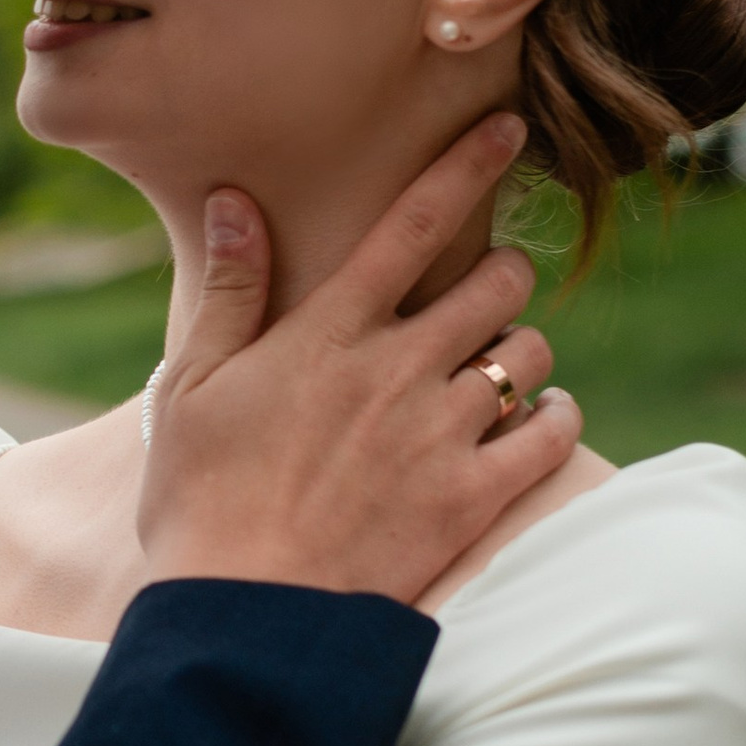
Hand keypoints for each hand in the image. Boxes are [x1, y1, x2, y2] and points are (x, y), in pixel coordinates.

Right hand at [139, 122, 582, 606]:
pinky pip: (550, 433)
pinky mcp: (473, 497)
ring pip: (529, 352)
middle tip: (484, 295)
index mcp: (327, 331)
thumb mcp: (192, 387)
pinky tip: (534, 422)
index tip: (508, 130)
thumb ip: (227, 291)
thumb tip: (232, 202)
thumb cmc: (200, 502)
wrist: (244, 616)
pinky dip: (553, 418)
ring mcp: (441, 433)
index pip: (413, 222)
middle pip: (495, 281)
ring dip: (523, 350)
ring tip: (500, 368)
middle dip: (500, 275)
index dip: (468, 165)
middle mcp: (395, 367)